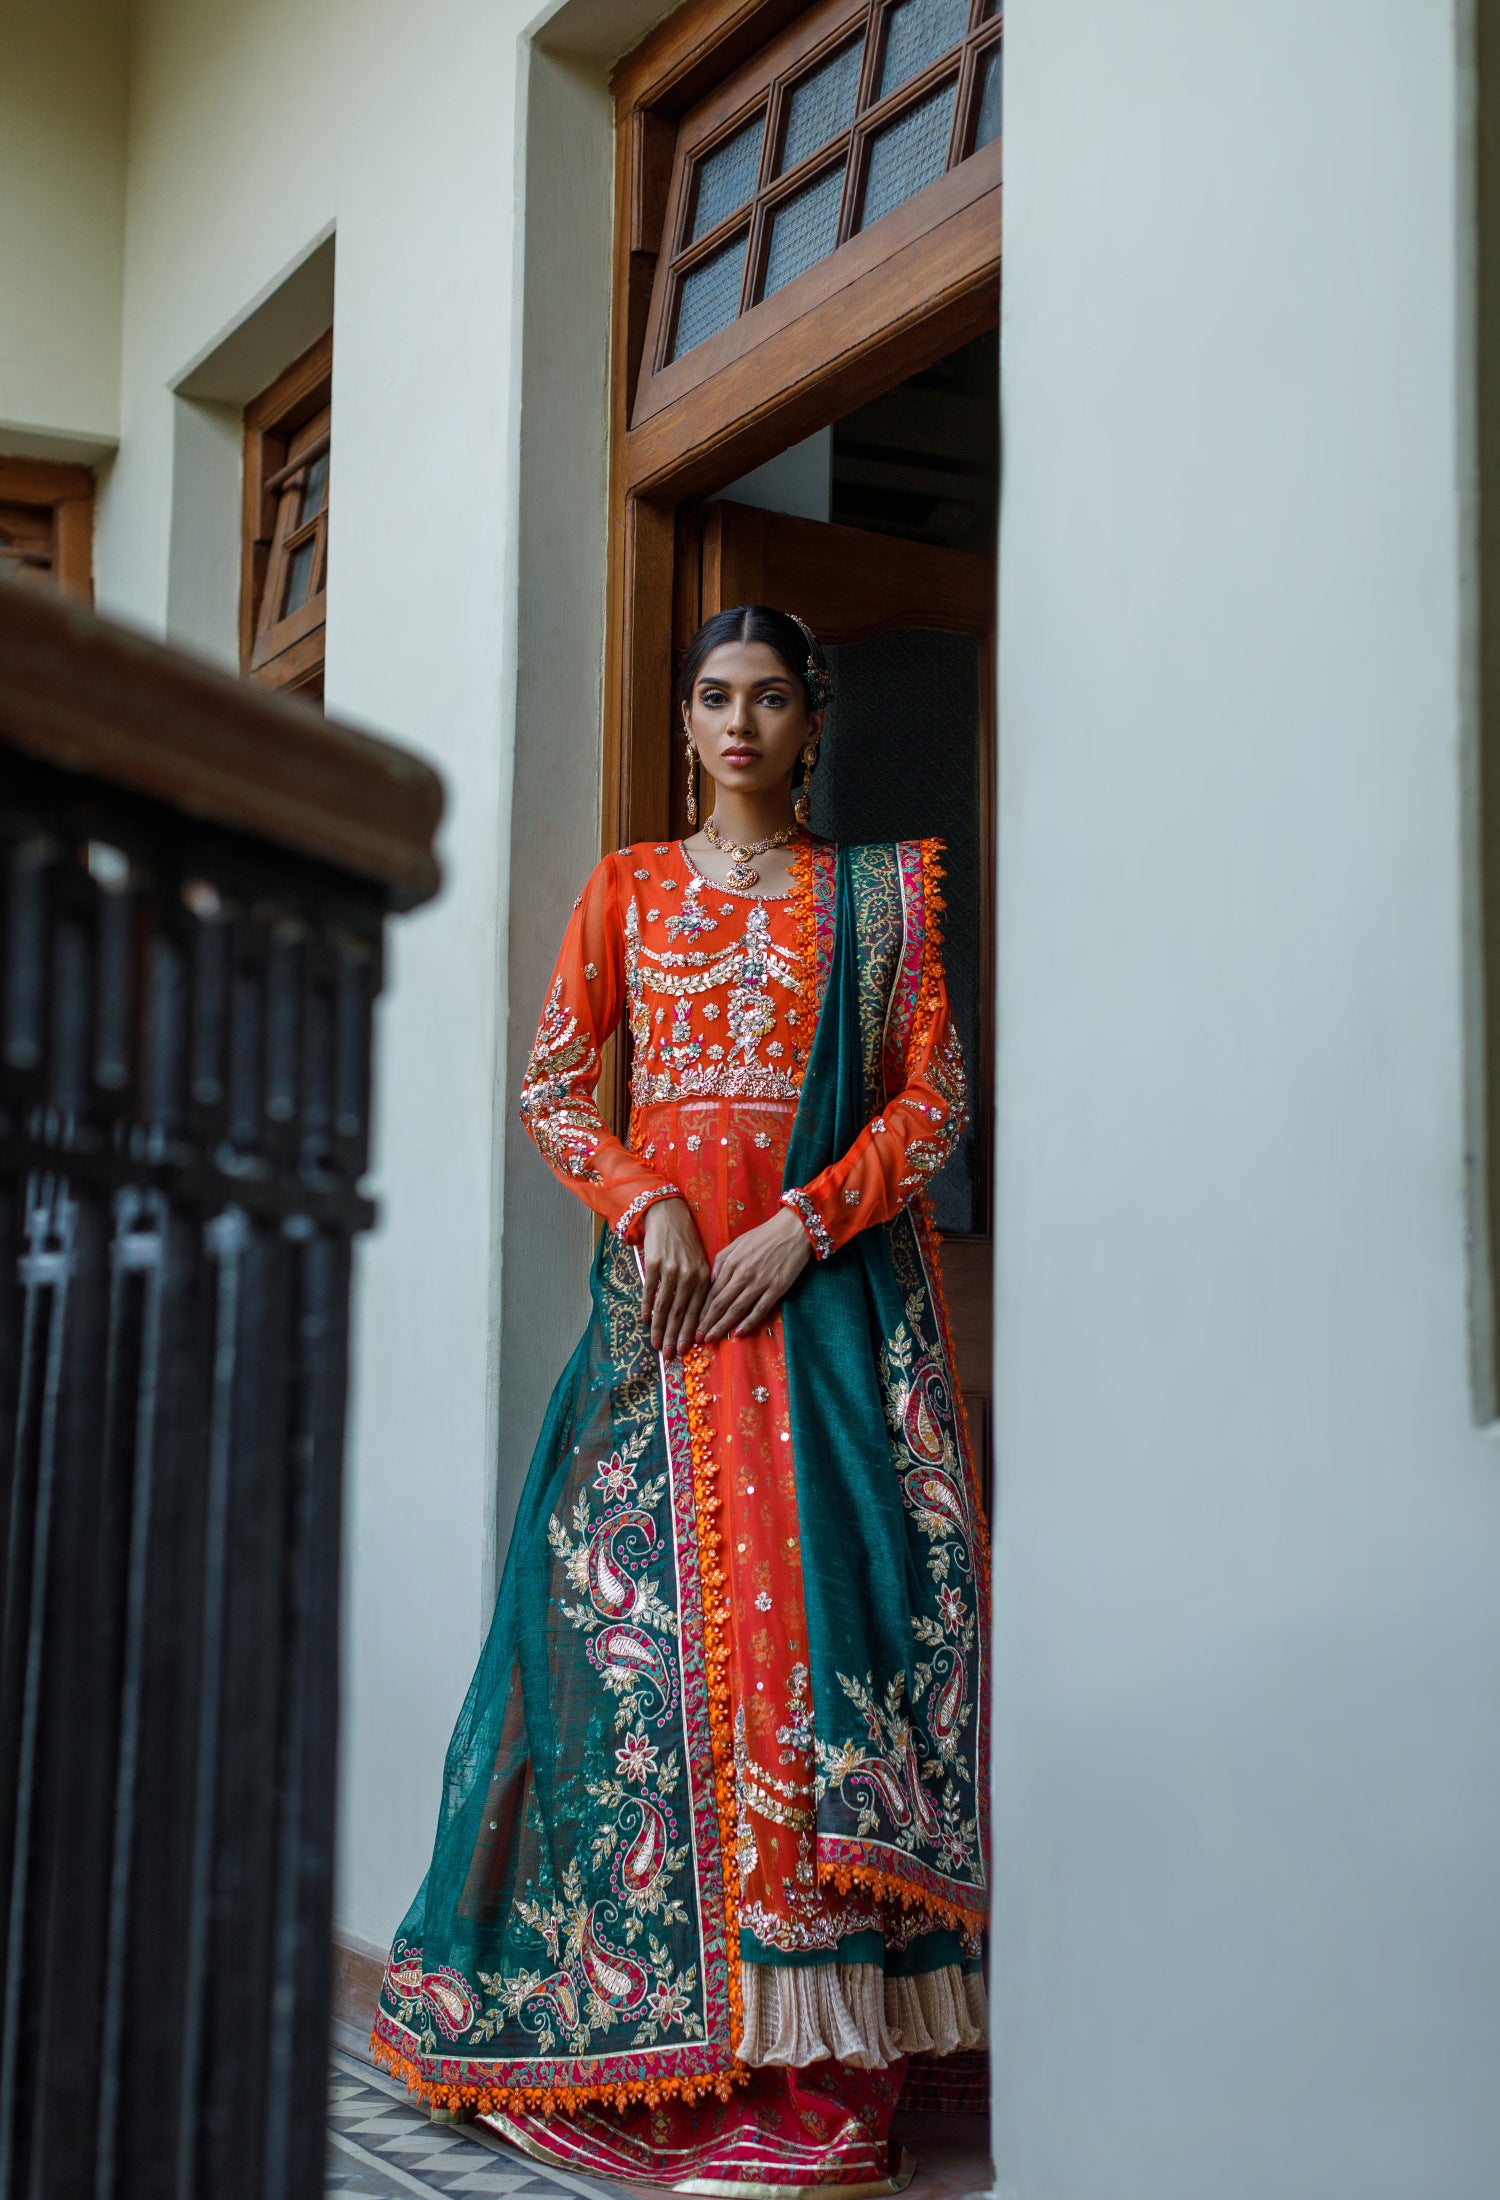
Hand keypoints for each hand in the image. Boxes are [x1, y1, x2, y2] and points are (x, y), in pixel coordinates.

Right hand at [641, 1198, 711, 1357]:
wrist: (669, 1215)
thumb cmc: (686, 1242)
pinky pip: (650, 1290)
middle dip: (674, 1337)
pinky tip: (644, 1320)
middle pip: (681, 1313)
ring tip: (655, 1344)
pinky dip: (646, 1306)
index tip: (685, 1350)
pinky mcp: (654, 1264)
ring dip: (659, 1328)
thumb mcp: (701, 1261)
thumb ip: (701, 1286)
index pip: (697, 1311)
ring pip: (665, 1305)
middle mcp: (689, 1275)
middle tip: (669, 1356)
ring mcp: (671, 1270)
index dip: (689, 1332)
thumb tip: (697, 1315)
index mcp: (703, 1277)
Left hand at [698, 1207, 811, 1341]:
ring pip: (737, 1309)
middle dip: (707, 1322)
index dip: (702, 1310)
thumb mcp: (738, 1242)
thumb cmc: (764, 1235)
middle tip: (698, 1338)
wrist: (793, 1229)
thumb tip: (710, 1279)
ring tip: (712, 1339)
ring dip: (722, 1325)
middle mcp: (743, 1274)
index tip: (694, 1323)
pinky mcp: (777, 1288)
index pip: (712, 1291)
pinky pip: (760, 1309)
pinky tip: (739, 1333)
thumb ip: (722, 1260)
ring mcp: (760, 1282)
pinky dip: (749, 1322)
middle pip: (721, 1303)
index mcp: (731, 1262)